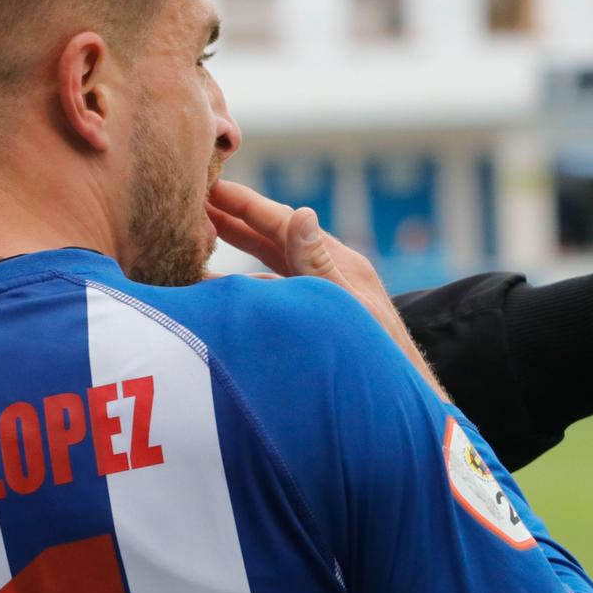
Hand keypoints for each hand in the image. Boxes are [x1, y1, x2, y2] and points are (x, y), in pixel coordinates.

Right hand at [207, 179, 450, 399]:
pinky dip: (243, 290)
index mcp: (339, 264)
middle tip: (196, 201)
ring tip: (198, 240)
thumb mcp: (345, 305)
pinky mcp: (314, 322)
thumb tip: (301, 213)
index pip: (286, 224)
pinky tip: (218, 291)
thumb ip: (318, 264)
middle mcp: (329, 275)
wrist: (395, 407)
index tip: (212, 185)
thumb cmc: (377, 359)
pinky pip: (271, 297)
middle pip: (274, 239)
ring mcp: (321, 299)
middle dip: (235, 220)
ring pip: (269, 267)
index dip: (247, 205)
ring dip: (235, 253)